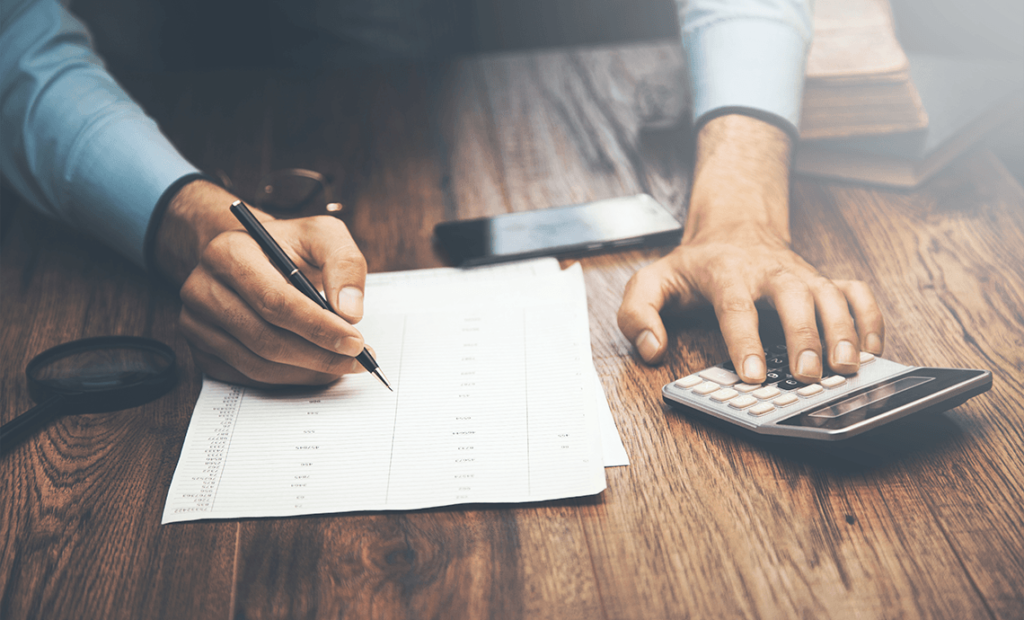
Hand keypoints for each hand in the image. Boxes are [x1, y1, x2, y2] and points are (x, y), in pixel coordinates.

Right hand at [154, 180, 368, 385]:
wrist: (252, 255)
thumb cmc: (289, 246)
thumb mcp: (323, 236)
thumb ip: (344, 265)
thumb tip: (350, 312)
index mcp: (229, 252)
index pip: (275, 301)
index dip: (318, 327)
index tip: (355, 343)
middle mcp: (203, 288)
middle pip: (265, 339)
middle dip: (318, 355)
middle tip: (357, 360)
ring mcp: (196, 322)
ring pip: (257, 364)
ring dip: (306, 372)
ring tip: (341, 365)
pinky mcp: (201, 348)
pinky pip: (247, 376)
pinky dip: (287, 379)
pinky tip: (313, 369)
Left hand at [616, 115, 883, 383]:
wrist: (732, 226)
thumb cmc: (693, 266)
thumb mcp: (650, 283)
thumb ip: (637, 315)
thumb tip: (651, 350)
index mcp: (726, 272)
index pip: (736, 307)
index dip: (746, 341)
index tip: (752, 376)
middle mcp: (769, 272)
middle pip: (794, 299)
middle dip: (804, 337)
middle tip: (808, 376)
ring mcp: (801, 275)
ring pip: (832, 296)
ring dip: (844, 331)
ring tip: (848, 368)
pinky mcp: (823, 279)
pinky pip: (857, 294)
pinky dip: (870, 319)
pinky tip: (872, 351)